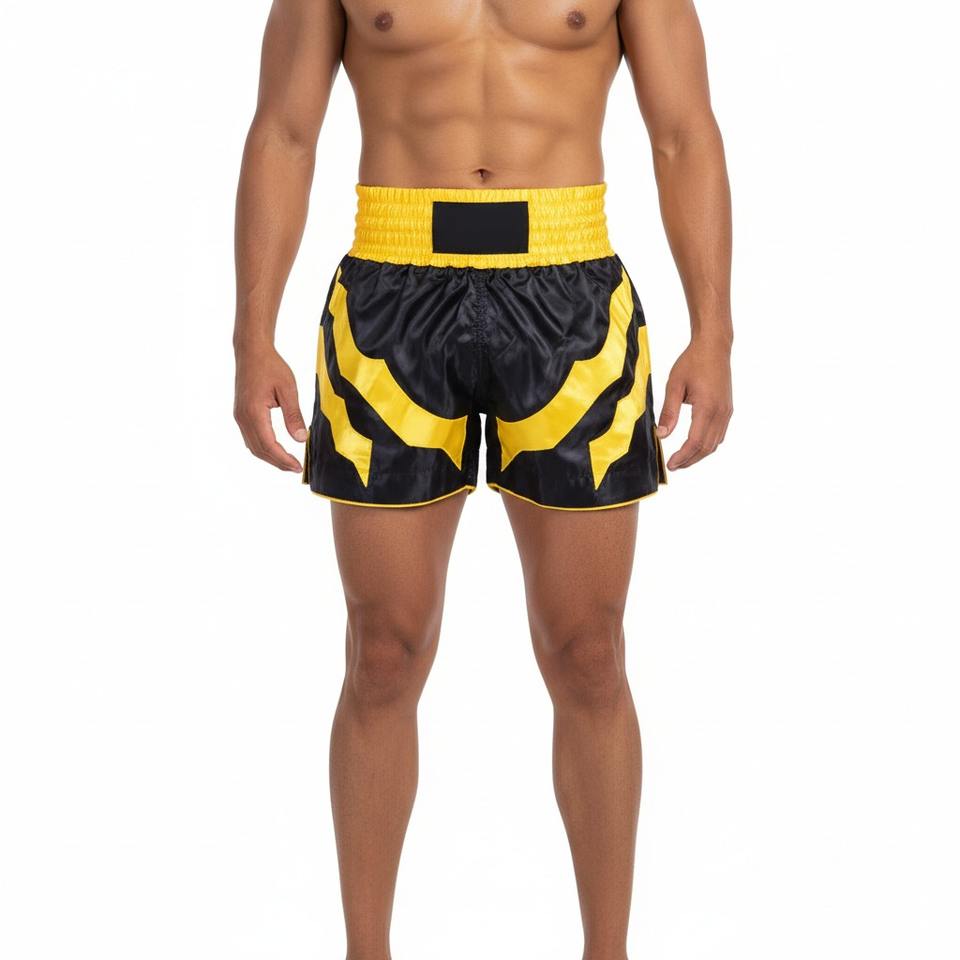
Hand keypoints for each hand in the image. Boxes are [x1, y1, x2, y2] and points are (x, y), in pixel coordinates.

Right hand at [234, 346, 306, 471]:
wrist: (252, 351)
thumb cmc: (271, 366)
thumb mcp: (288, 389)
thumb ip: (293, 415)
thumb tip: (300, 439)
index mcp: (254, 413)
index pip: (269, 445)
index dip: (284, 459)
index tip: (298, 466)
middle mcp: (243, 418)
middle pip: (259, 450)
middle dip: (278, 462)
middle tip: (296, 468)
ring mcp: (240, 416)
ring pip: (253, 446)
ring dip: (270, 457)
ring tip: (288, 462)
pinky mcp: (241, 414)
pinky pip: (250, 437)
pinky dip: (264, 447)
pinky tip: (276, 449)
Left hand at [656, 337, 732, 469]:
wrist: (714, 347)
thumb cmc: (693, 362)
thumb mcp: (674, 385)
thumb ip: (669, 411)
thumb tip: (662, 434)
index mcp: (707, 407)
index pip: (695, 442)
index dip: (683, 456)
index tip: (670, 464)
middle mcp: (721, 412)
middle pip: (707, 447)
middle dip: (690, 460)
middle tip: (674, 465)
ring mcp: (726, 411)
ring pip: (715, 443)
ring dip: (699, 454)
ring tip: (682, 459)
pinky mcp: (727, 409)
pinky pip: (719, 434)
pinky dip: (707, 444)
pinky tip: (695, 446)